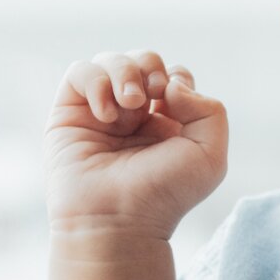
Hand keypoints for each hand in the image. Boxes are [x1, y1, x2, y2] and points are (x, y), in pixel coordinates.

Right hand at [45, 50, 227, 240]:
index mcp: (166, 122)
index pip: (173, 75)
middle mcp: (133, 116)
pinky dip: (96, 81)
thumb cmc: (163, 194)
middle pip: (143, 61)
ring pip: (111, 60)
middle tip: (152, 96)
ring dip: (125, 72)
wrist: (118, 219)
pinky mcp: (69, 114)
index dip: (177, 78)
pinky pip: (79, 72)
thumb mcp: (209, 155)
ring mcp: (100, 113)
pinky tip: (107, 113)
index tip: (175, 106)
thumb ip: (210, 110)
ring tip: (130, 104)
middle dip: (151, 68)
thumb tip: (171, 85)